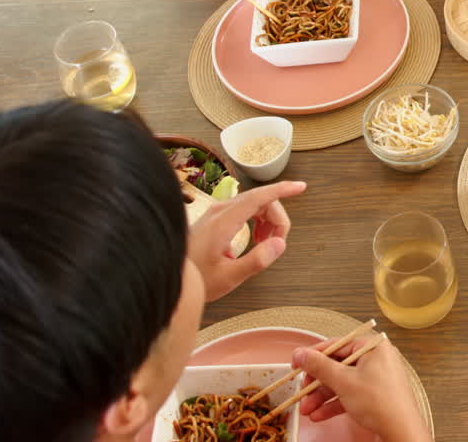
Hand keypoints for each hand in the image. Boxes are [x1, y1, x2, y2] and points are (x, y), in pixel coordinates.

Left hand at [188, 180, 300, 300]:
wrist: (166, 274)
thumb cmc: (194, 279)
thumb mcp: (228, 277)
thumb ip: (256, 261)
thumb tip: (280, 243)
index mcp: (224, 221)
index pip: (259, 197)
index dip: (282, 190)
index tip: (301, 187)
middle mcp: (220, 211)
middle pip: (260, 200)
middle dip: (277, 218)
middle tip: (278, 244)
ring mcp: (216, 213)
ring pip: (253, 205)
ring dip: (268, 220)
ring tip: (267, 244)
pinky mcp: (214, 219)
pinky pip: (243, 211)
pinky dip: (257, 221)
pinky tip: (257, 240)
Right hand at [292, 335, 430, 441]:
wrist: (401, 432)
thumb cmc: (380, 402)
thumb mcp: (344, 381)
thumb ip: (320, 366)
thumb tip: (301, 354)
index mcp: (373, 347)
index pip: (337, 344)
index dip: (314, 355)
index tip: (297, 363)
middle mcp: (376, 359)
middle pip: (338, 366)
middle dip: (317, 383)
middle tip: (302, 392)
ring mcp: (377, 378)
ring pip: (342, 383)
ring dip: (322, 397)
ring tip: (306, 409)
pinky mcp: (375, 395)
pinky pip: (350, 395)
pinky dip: (334, 404)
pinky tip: (319, 415)